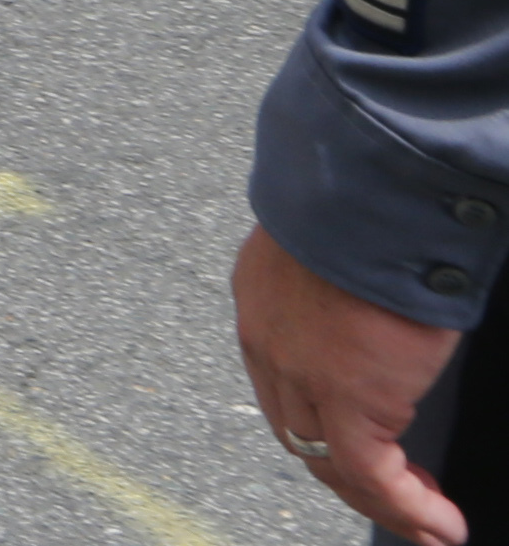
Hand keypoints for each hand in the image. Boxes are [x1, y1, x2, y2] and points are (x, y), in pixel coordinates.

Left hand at [235, 227, 464, 543]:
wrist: (370, 190)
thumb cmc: (367, 199)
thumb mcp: (340, 245)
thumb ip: (344, 286)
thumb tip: (380, 312)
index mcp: (261, 301)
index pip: (281, 385)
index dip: (320, 426)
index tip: (362, 450)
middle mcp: (266, 340)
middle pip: (299, 432)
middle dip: (349, 475)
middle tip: (400, 499)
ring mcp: (300, 372)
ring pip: (332, 463)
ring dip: (384, 501)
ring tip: (431, 524)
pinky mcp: (346, 396)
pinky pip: (371, 474)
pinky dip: (407, 506)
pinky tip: (441, 525)